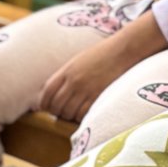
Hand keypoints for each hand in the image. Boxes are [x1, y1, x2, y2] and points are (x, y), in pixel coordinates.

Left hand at [39, 13, 164, 124]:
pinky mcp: (97, 96)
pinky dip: (80, 117)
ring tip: (74, 112)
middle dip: (57, 112)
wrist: (123, 50)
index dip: (44, 103)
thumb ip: (65, 75)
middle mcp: (74, 81)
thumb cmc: (102, 55)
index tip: (46, 108)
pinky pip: (82, 114)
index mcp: (67, 70)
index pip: (47, 92)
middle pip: (56, 105)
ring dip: (69, 116)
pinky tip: (84, 113)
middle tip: (62, 112)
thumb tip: (52, 92)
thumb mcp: (78, 61)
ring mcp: (85, 89)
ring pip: (68, 112)